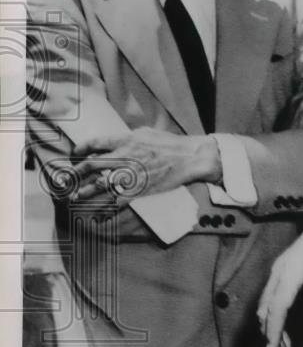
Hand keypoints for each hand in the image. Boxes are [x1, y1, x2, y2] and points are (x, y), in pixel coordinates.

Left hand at [70, 127, 220, 201]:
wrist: (190, 158)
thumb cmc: (171, 144)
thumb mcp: (146, 132)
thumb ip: (128, 136)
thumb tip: (115, 140)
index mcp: (126, 140)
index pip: (95, 143)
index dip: (81, 148)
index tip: (75, 153)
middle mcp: (124, 156)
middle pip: (91, 165)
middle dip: (75, 173)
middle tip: (68, 179)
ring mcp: (131, 174)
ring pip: (99, 185)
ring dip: (84, 192)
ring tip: (75, 197)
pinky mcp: (139, 190)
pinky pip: (116, 201)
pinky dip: (104, 209)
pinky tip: (96, 214)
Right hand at [257, 203, 302, 346]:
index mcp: (290, 272)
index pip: (277, 309)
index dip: (273, 332)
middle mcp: (278, 271)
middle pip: (268, 310)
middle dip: (271, 336)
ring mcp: (278, 270)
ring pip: (268, 306)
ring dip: (272, 328)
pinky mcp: (283, 272)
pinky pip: (273, 298)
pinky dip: (275, 316)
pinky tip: (280, 330)